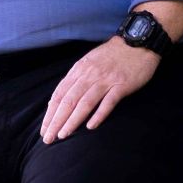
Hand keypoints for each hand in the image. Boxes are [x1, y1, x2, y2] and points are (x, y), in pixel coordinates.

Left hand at [40, 38, 160, 143]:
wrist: (138, 43)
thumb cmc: (112, 55)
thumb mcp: (88, 62)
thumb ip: (75, 79)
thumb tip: (58, 99)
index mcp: (79, 70)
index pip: (59, 94)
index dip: (50, 113)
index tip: (44, 129)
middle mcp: (89, 75)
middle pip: (68, 101)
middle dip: (56, 121)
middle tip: (48, 138)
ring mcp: (105, 80)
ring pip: (85, 103)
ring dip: (72, 120)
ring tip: (63, 135)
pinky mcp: (121, 85)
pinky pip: (108, 102)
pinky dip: (99, 115)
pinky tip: (91, 127)